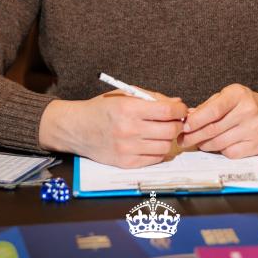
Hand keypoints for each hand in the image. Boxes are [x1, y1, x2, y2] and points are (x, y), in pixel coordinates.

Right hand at [39, 91, 187, 167]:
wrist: (76, 128)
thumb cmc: (101, 109)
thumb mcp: (124, 95)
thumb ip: (152, 98)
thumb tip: (177, 103)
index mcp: (128, 108)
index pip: (166, 112)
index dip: (179, 110)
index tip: (180, 109)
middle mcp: (128, 130)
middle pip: (170, 131)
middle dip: (177, 125)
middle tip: (174, 121)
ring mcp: (127, 148)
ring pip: (165, 147)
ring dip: (169, 139)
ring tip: (162, 132)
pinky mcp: (126, 163)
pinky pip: (154, 159)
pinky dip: (159, 151)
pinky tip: (152, 143)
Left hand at [177, 84, 257, 157]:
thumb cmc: (245, 103)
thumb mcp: (227, 96)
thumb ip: (208, 106)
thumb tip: (188, 118)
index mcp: (238, 95)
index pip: (213, 110)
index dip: (196, 120)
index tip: (185, 126)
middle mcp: (248, 111)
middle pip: (214, 129)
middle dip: (194, 136)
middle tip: (182, 140)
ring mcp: (254, 129)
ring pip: (220, 143)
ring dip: (204, 144)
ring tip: (197, 142)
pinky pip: (230, 153)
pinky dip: (220, 150)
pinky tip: (217, 145)